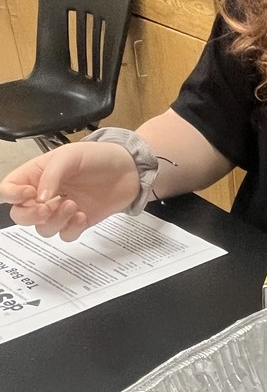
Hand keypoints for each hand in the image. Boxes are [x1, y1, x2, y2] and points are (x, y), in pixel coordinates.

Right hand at [0, 141, 140, 241]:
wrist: (129, 170)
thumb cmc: (98, 157)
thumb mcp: (70, 156)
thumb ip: (51, 175)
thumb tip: (39, 198)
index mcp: (36, 173)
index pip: (9, 189)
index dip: (11, 195)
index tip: (29, 194)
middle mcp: (45, 193)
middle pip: (20, 215)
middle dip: (29, 215)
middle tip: (46, 207)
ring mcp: (61, 210)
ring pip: (43, 228)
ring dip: (55, 221)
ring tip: (73, 205)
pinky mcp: (79, 222)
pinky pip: (65, 235)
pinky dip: (71, 229)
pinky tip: (82, 215)